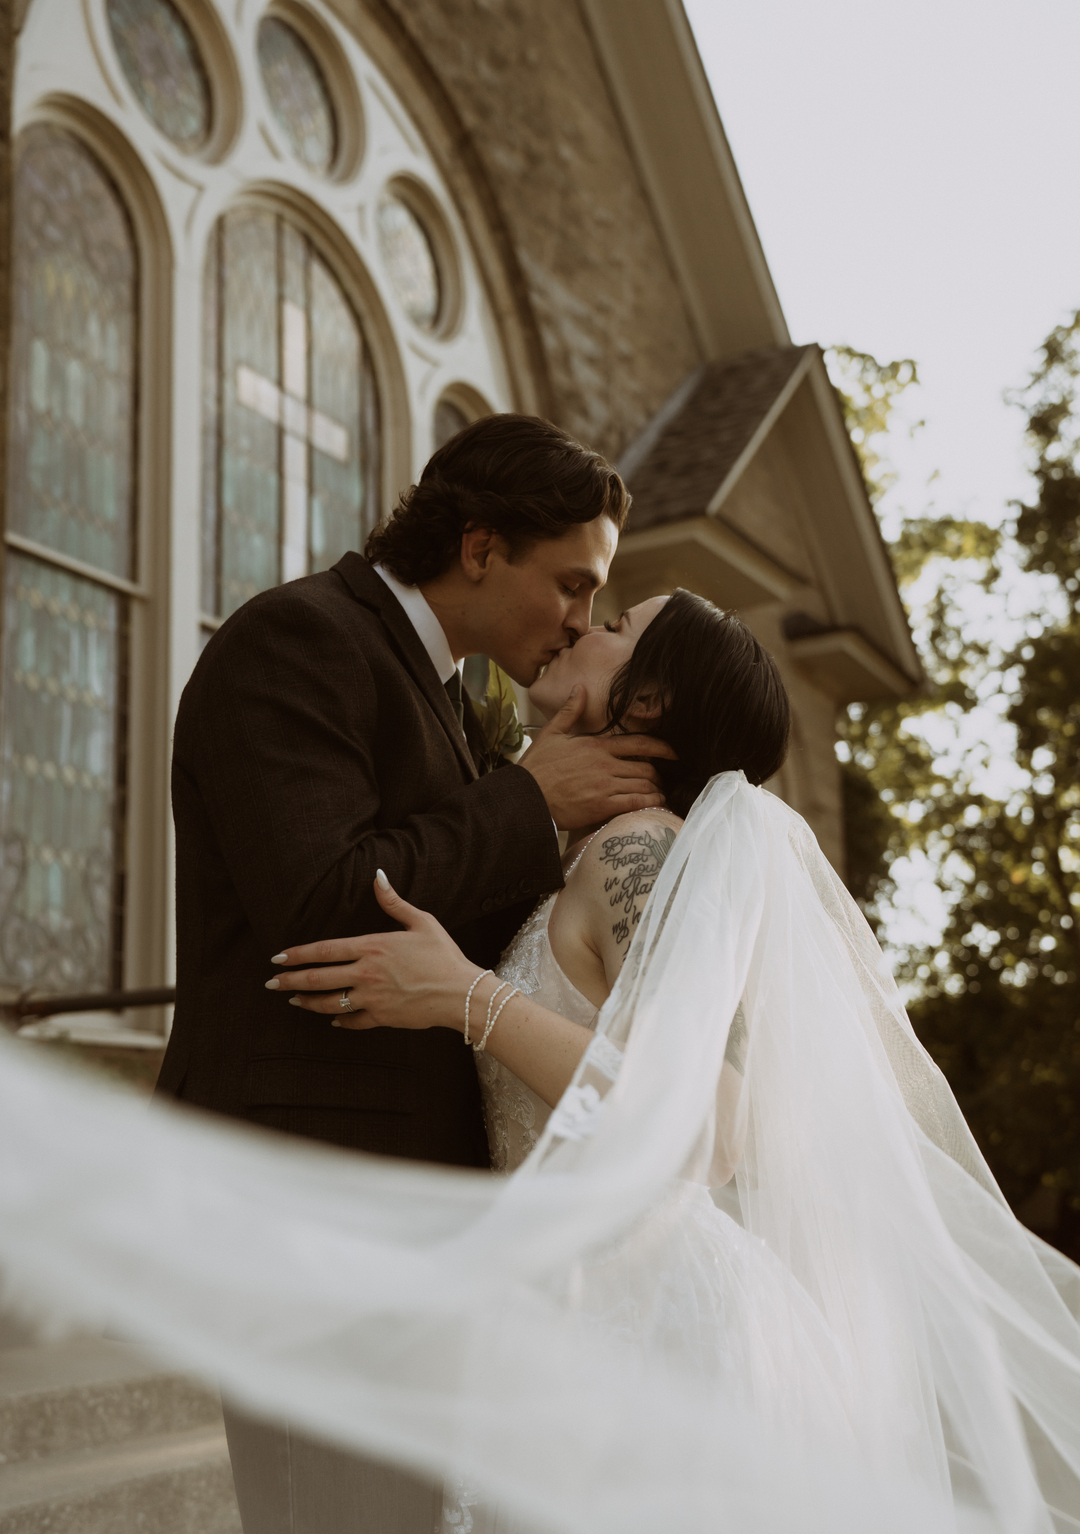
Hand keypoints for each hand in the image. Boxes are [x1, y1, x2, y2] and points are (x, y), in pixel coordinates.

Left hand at [265, 874, 478, 1030]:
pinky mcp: (382, 1017)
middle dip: (290, 980)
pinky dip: (340, 1022)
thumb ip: (393, 902)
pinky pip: (353, 1021)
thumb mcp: (421, 922)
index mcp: (372, 947)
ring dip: (308, 1002)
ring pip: (329, 1003)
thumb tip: (378, 876)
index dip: (298, 955)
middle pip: (317, 979)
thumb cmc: (443, 955)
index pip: (324, 951)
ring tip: (294, 1000)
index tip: (278, 957)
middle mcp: (366, 974)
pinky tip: (332, 1021)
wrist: (460, 993)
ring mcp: (371, 998)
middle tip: (271, 983)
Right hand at [518, 685, 676, 828]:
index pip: (638, 742)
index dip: (661, 747)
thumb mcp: (551, 734)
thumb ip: (569, 711)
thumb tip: (580, 688)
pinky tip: (655, 804)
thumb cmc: (536, 768)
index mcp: (596, 745)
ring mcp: (605, 785)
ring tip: (659, 793)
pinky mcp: (602, 806)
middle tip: (661, 779)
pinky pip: (636, 802)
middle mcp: (605, 764)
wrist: (525, 797)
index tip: (673, 752)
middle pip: (646, 766)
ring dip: (656, 789)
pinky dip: (651, 802)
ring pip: (645, 784)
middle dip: (658, 773)